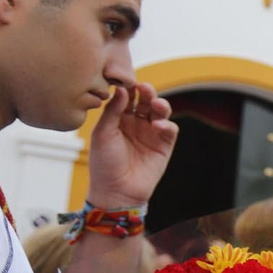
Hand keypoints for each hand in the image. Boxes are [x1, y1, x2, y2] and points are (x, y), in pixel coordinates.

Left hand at [87, 82, 177, 206]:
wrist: (116, 192)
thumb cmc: (104, 163)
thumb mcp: (102, 134)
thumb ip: (113, 111)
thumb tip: (121, 89)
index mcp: (118, 119)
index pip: (127, 97)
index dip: (129, 88)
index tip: (127, 81)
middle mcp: (136, 123)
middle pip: (145, 101)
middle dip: (146, 92)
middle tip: (144, 88)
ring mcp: (151, 133)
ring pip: (160, 112)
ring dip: (160, 104)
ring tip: (155, 104)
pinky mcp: (164, 145)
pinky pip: (169, 129)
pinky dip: (167, 124)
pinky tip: (158, 125)